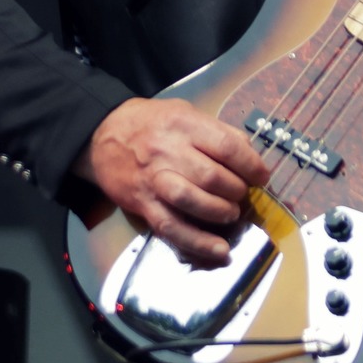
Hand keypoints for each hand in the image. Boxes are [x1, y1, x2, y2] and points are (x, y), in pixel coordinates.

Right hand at [73, 98, 269, 265]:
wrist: (101, 135)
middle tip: (240, 194)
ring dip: (220, 212)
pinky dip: (199, 242)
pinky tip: (219, 250)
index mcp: (183, 125)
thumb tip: (249, 154)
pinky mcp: (143, 205)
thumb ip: (215, 131)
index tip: (261, 176)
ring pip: (194, 201)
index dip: (251, 165)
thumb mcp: (183, 112)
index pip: (227, 146)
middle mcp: (169, 151)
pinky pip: (173, 227)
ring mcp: (154, 180)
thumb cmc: (149, 122)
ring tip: (230, 213)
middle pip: (213, 177)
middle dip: (236, 191)